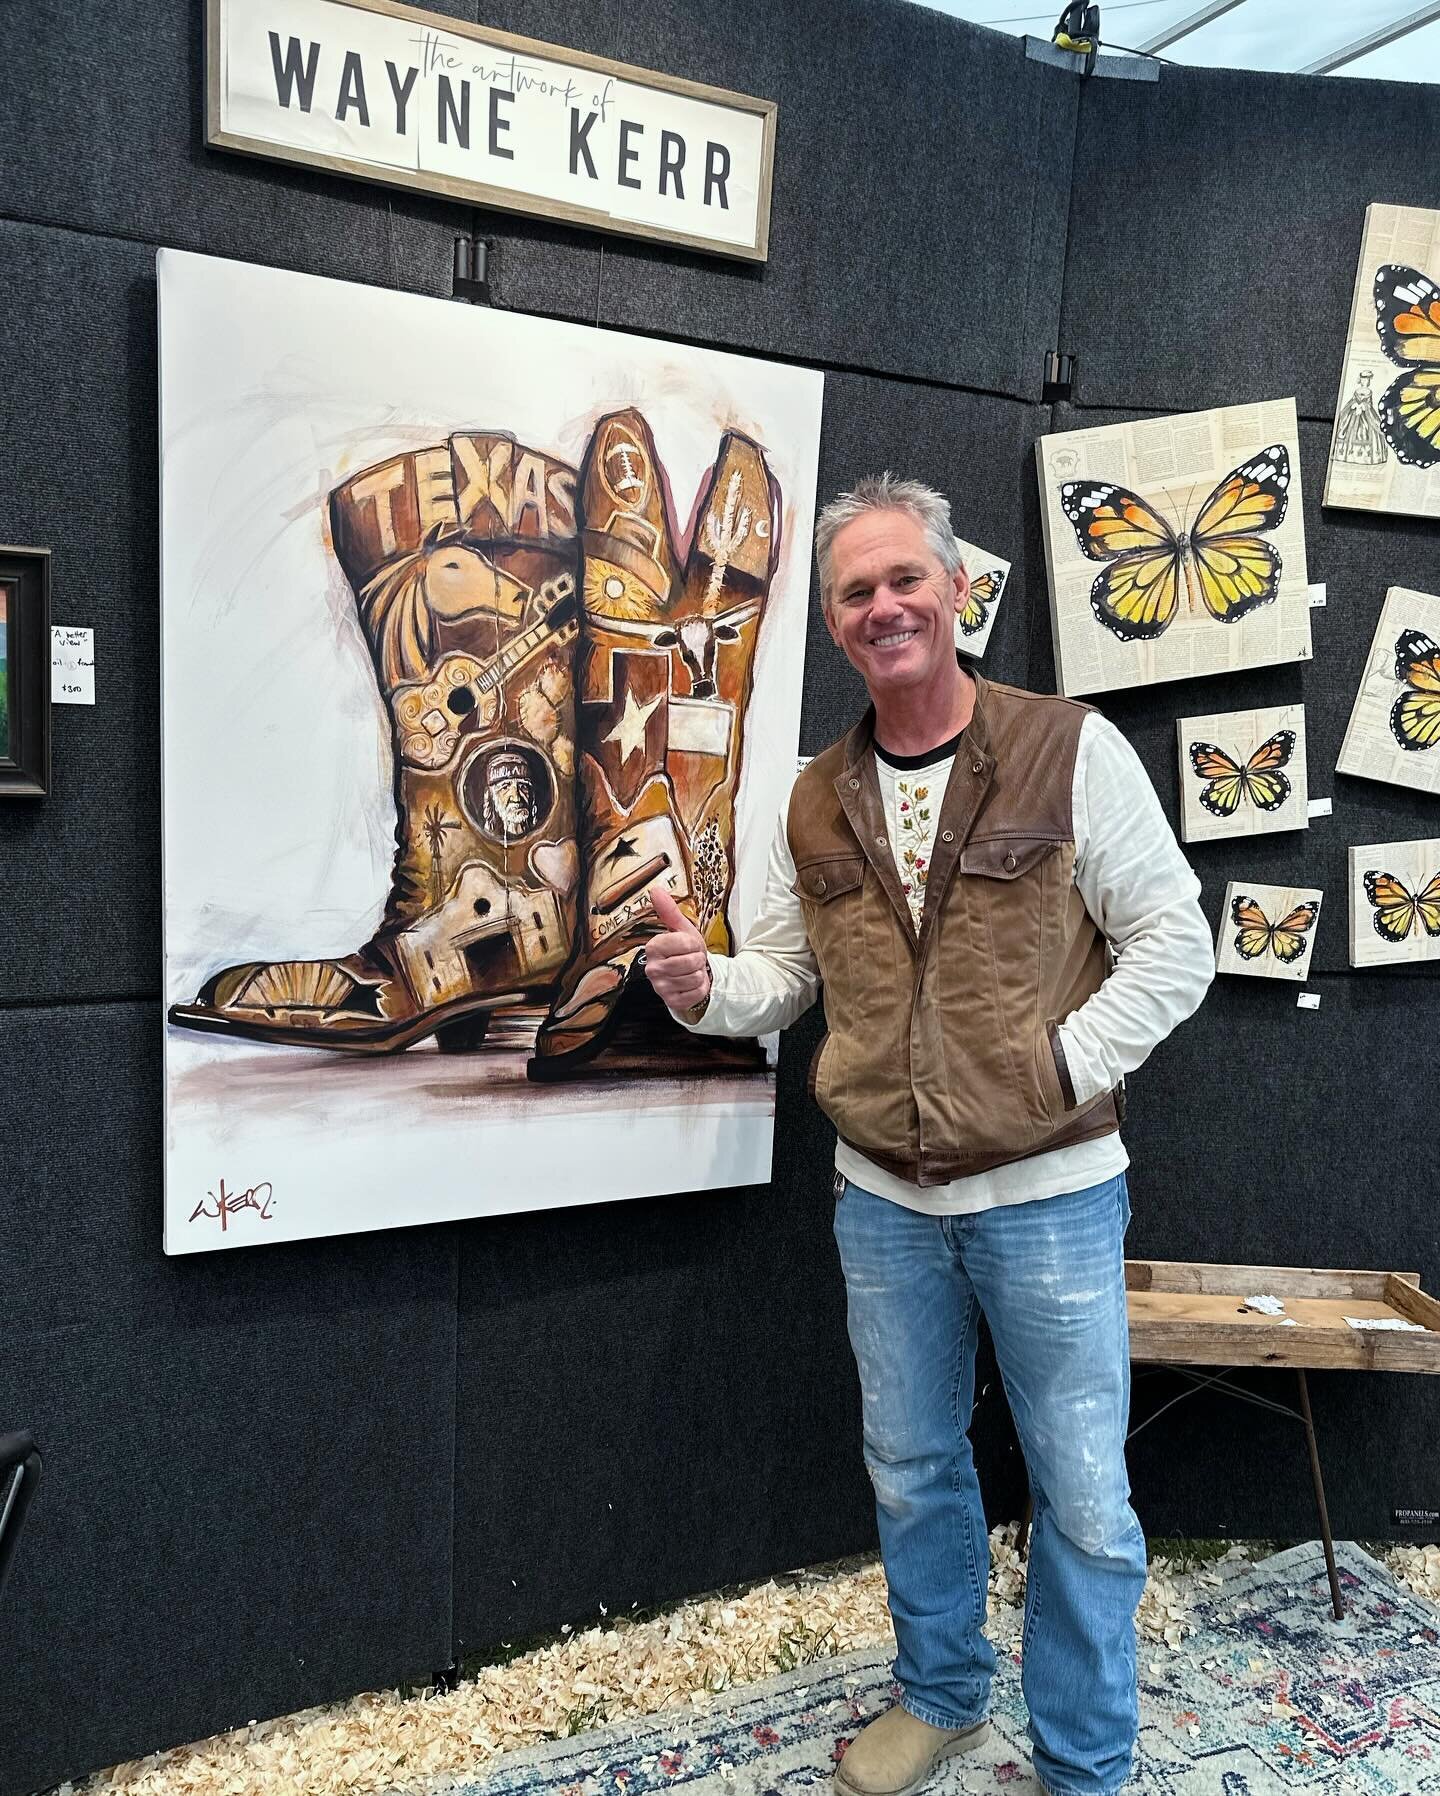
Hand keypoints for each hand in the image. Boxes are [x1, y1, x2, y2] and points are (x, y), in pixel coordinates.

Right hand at [643, 886, 711, 1013]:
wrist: (691, 974)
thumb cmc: (685, 951)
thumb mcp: (682, 929)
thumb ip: (669, 911)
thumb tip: (655, 890)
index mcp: (653, 947)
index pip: (685, 942)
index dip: (694, 944)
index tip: (689, 946)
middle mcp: (652, 968)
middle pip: (691, 961)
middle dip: (698, 960)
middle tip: (691, 960)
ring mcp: (660, 987)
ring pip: (694, 978)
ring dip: (699, 974)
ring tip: (691, 971)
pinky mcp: (671, 1002)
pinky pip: (696, 993)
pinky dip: (699, 989)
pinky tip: (691, 985)